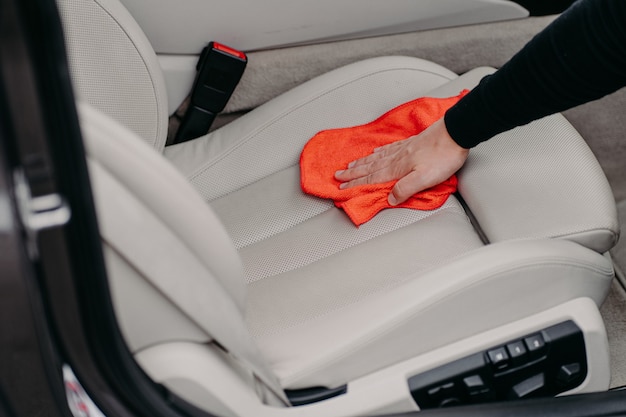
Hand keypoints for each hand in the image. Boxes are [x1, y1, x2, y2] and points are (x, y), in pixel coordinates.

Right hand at [334, 118, 468, 204]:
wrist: (456, 133)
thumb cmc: (444, 157)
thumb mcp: (425, 179)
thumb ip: (406, 189)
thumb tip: (390, 199)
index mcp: (398, 168)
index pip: (372, 178)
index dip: (356, 184)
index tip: (342, 187)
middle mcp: (397, 158)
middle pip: (370, 167)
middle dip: (353, 172)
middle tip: (338, 174)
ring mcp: (404, 149)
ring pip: (377, 158)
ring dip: (362, 162)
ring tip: (350, 164)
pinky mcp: (412, 143)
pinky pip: (388, 149)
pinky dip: (378, 152)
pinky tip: (375, 152)